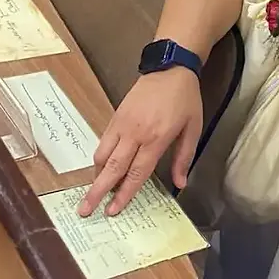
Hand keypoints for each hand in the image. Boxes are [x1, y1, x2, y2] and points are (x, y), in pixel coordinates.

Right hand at [78, 67, 202, 217]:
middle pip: (113, 168)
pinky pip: (103, 141)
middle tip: (84, 210)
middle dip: (98, 191)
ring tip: (92, 192)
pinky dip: (99, 157)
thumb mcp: (193, 128)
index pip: (137, 172)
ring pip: (103, 155)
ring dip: (96, 175)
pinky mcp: (116, 115)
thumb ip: (184, 157)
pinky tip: (101, 167)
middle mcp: (136, 133)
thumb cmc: (185, 98)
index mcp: (156, 138)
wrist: (171, 68)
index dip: (124, 194)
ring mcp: (123, 123)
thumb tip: (180, 183)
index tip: (113, 210)